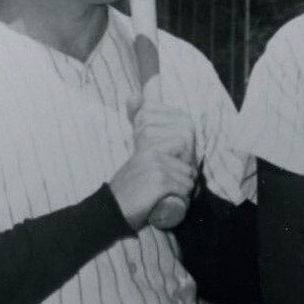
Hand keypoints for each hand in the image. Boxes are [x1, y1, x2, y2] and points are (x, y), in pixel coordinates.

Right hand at [110, 98, 197, 229]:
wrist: (113, 209)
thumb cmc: (132, 184)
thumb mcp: (138, 152)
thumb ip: (138, 121)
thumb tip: (134, 94)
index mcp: (149, 140)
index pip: (186, 141)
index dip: (184, 161)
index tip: (169, 171)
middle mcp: (152, 148)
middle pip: (190, 164)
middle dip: (184, 178)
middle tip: (165, 186)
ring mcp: (156, 164)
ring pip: (189, 179)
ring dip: (181, 192)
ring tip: (161, 195)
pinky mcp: (159, 180)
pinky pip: (184, 190)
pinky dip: (179, 201)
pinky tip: (162, 202)